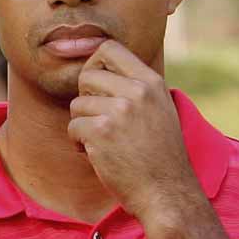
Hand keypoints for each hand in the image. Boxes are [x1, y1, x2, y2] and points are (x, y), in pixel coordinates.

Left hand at [66, 41, 200, 221]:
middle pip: (87, 75)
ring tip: (101, 141)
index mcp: (151, 82)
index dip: (93, 64)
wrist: (166, 190)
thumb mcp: (159, 109)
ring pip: (77, 104)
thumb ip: (136, 89)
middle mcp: (136, 91)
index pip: (109, 48)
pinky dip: (78, 143)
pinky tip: (95, 154)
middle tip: (98, 119)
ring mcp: (119, 111)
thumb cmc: (159, 154)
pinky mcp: (101, 132)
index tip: (95, 85)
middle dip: (85, 98)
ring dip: (82, 125)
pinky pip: (73, 127)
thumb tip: (101, 70)